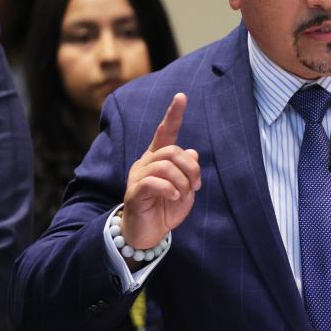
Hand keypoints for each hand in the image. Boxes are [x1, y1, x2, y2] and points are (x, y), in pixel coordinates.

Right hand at [122, 93, 200, 247]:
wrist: (148, 235)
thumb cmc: (165, 210)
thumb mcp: (184, 189)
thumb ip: (187, 171)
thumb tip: (193, 152)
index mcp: (157, 159)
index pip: (165, 132)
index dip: (173, 115)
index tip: (182, 96)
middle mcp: (145, 163)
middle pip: (172, 151)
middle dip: (190, 168)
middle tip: (196, 186)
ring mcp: (137, 177)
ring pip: (164, 165)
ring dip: (182, 181)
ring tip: (183, 194)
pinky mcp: (134, 193)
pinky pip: (153, 182)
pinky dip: (170, 189)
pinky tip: (174, 198)